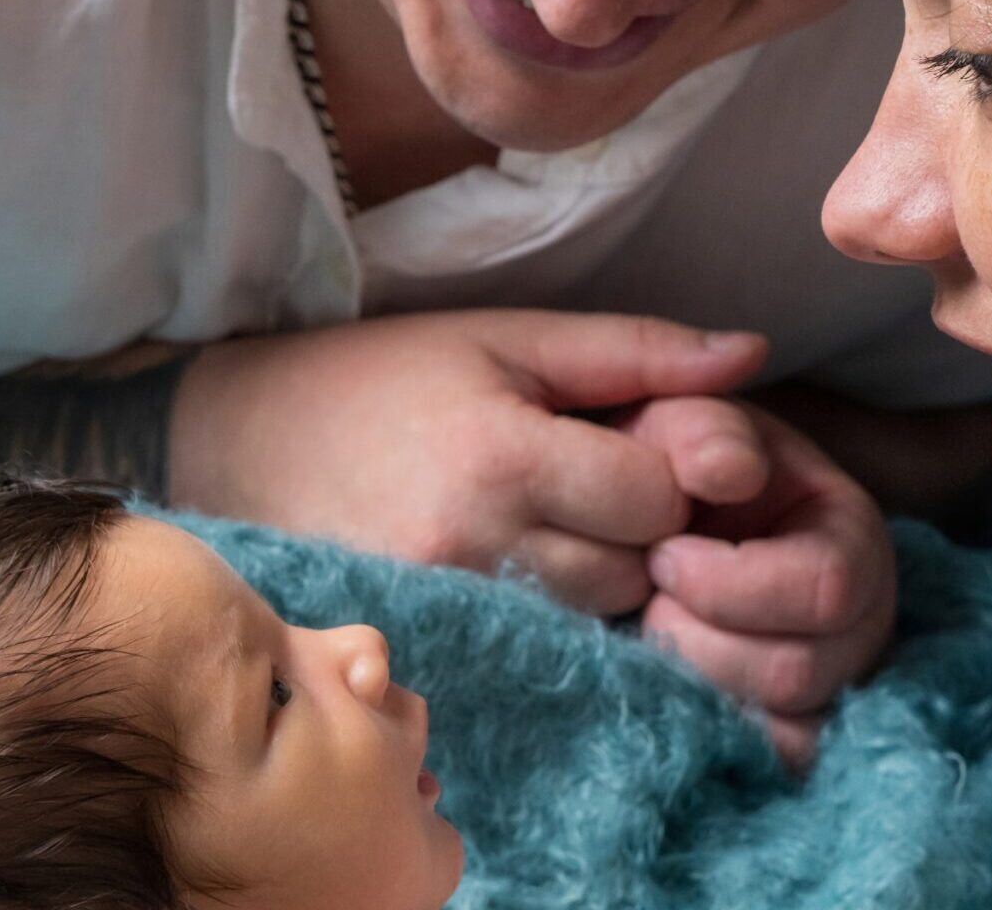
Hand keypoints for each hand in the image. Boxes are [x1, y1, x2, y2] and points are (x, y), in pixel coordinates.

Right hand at [170, 310, 769, 615]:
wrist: (240, 441)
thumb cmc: (381, 377)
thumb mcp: (507, 336)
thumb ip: (635, 350)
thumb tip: (751, 356)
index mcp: (499, 455)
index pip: (656, 499)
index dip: (671, 473)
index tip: (639, 448)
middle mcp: (470, 548)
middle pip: (633, 573)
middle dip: (642, 535)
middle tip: (599, 489)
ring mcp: (442, 612)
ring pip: (590, 625)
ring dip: (600, 582)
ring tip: (557, 526)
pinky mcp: (423, 648)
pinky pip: (536, 655)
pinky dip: (553, 621)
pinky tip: (525, 572)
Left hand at [629, 400, 896, 769]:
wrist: (645, 514)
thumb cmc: (665, 466)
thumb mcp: (676, 423)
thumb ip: (701, 431)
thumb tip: (730, 471)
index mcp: (850, 532)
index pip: (826, 587)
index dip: (728, 583)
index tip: (661, 556)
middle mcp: (861, 617)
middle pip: (801, 671)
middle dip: (701, 639)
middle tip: (649, 600)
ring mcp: (832, 679)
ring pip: (783, 727)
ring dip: (694, 681)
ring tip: (651, 630)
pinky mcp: (795, 726)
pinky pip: (775, 760)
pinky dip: (715, 732)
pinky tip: (667, 685)